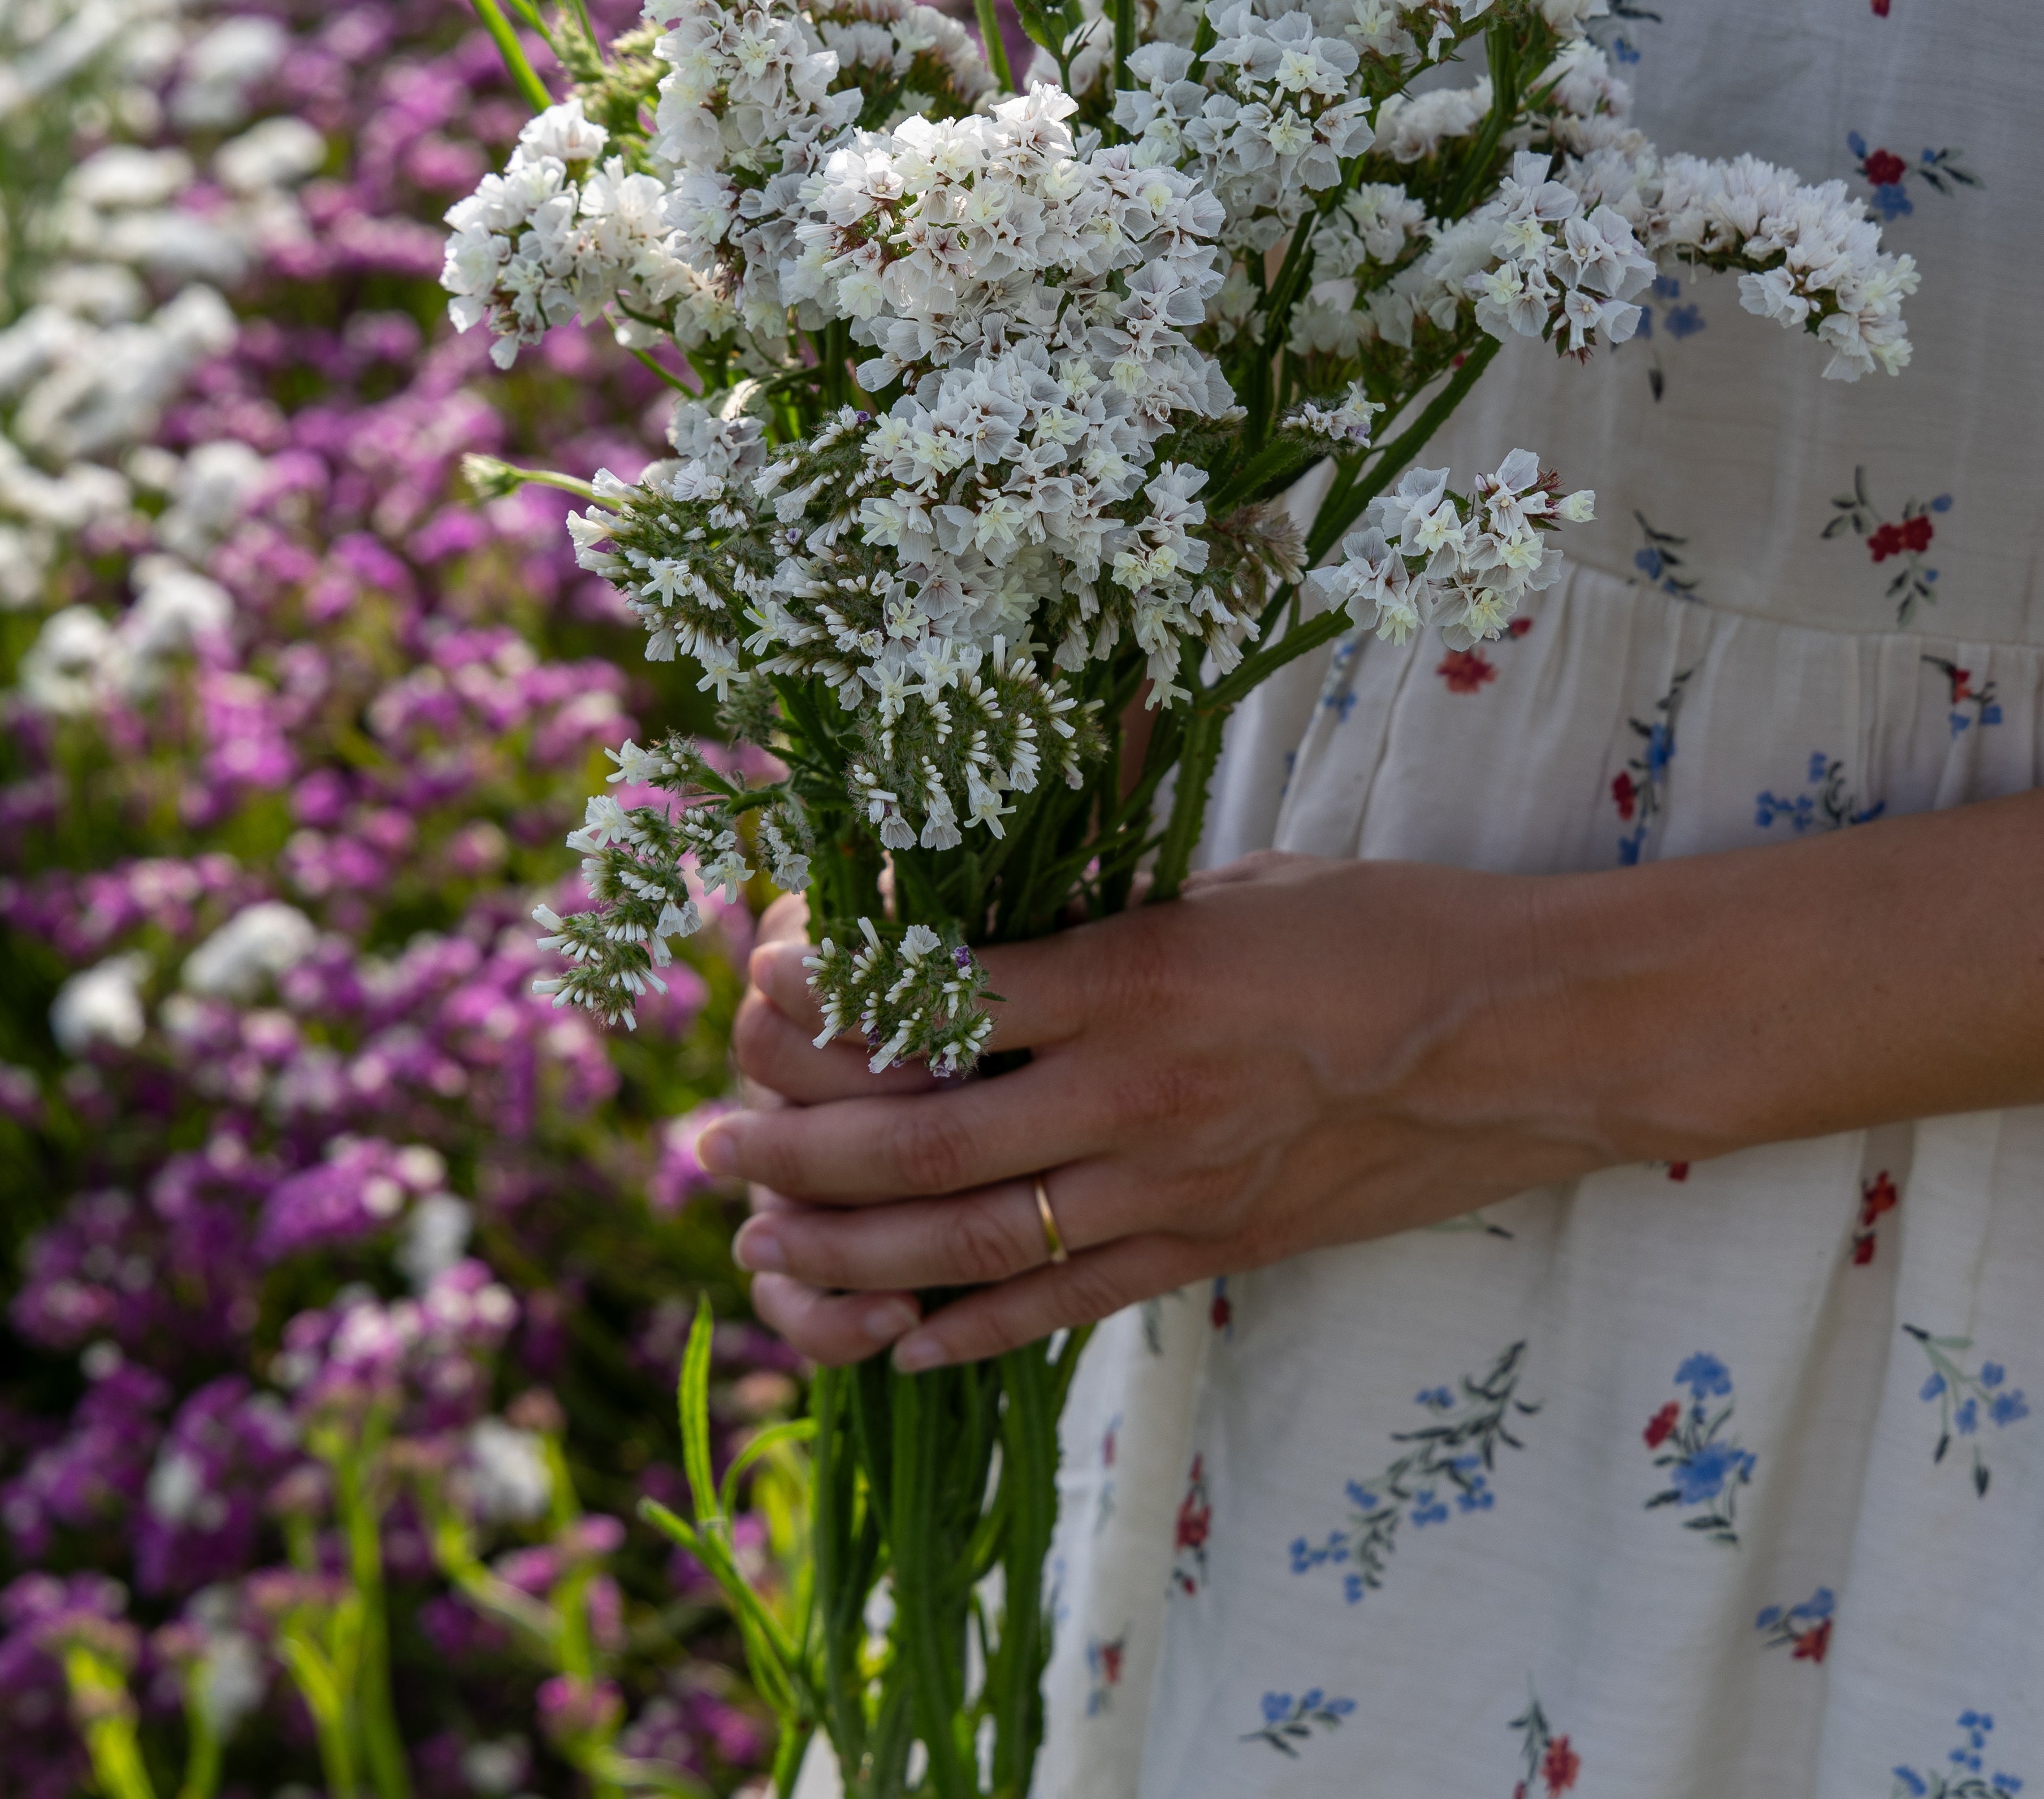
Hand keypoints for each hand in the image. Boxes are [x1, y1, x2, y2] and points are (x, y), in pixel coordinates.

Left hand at [705, 852, 1615, 1375]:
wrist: (1518, 1038)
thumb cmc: (1374, 927)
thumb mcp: (1221, 883)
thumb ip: (1098, 910)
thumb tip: (979, 905)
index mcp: (1133, 973)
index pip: (940, 996)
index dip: (832, 998)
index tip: (758, 986)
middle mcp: (1135, 1092)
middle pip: (924, 1143)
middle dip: (797, 1149)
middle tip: (706, 1145)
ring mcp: (1171, 1189)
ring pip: (972, 1245)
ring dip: (848, 1251)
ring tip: (759, 1242)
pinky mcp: (1209, 1252)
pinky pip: (1065, 1305)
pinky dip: (967, 1328)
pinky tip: (892, 1342)